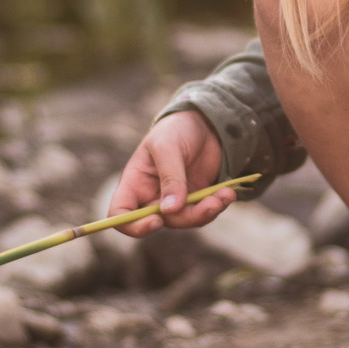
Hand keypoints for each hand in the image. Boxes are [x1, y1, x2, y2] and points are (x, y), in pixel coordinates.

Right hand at [106, 109, 235, 235]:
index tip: (156, 220)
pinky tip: (228, 193)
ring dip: (207, 212)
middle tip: (210, 203)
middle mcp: (151, 195)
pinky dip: (217, 206)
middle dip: (187, 217)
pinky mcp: (194, 200)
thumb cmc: (176, 129)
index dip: (133, 224)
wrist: (205, 123)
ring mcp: (174, 200)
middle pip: (160, 221)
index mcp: (135, 182)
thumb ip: (170, 178)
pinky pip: (203, 213)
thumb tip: (169, 210)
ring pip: (185, 220)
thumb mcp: (168, 147)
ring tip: (225, 195)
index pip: (120, 212)